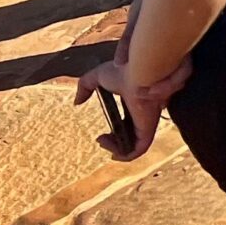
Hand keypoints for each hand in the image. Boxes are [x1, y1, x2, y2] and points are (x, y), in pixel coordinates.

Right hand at [75, 54, 190, 160]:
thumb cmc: (124, 69)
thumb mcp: (98, 76)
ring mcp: (147, 124)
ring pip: (135, 148)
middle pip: (130, 139)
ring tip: (103, 142)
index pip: (128, 126)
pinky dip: (124, 155)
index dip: (114, 135)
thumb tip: (77, 102)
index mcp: (135, 106)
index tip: (100, 135)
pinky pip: (138, 150)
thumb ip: (85, 86)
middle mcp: (143, 117)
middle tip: (101, 140)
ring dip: (117, 151)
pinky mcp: (148, 129)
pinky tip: (111, 149)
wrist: (139, 69)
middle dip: (114, 144)